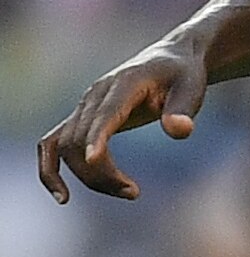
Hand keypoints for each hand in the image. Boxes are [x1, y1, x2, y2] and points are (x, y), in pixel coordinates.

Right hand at [37, 42, 208, 202]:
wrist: (169, 59)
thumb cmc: (182, 75)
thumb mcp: (192, 87)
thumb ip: (184, 108)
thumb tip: (180, 131)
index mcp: (124, 84)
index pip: (105, 114)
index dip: (97, 136)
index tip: (94, 160)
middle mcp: (95, 95)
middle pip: (80, 138)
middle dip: (101, 172)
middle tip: (134, 193)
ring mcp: (84, 106)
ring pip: (66, 147)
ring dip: (89, 176)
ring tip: (129, 193)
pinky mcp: (82, 118)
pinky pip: (52, 144)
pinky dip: (50, 168)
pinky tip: (62, 196)